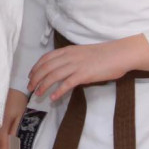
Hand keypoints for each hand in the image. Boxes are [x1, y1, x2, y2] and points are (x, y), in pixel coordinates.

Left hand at [28, 35, 148, 101]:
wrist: (118, 54)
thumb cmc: (103, 54)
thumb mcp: (82, 53)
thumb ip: (72, 59)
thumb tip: (63, 68)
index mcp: (68, 51)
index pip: (46, 58)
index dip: (36, 67)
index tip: (30, 75)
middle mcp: (69, 57)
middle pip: (46, 67)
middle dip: (36, 78)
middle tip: (30, 88)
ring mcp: (76, 65)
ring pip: (53, 75)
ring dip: (43, 85)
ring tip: (38, 94)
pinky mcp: (84, 75)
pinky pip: (67, 84)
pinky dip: (58, 91)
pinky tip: (53, 98)